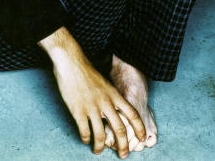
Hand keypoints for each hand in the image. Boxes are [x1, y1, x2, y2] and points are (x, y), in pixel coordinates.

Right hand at [39, 28, 144, 158]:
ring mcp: (92, 108)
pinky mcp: (78, 111)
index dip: (139, 128)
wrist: (71, 63)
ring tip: (98, 151)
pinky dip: (85, 139)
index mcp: (114, 95)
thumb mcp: (105, 83)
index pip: (132, 114)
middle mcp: (106, 103)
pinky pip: (85, 132)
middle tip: (123, 154)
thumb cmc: (87, 71)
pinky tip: (85, 139)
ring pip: (100, 136)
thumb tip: (113, 110)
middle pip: (120, 129)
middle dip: (123, 146)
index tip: (143, 138)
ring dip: (100, 147)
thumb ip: (110, 97)